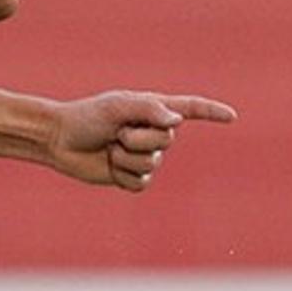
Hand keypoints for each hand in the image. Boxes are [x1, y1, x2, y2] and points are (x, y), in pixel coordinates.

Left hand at [44, 90, 236, 192]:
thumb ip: (148, 109)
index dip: (211, 112)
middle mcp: (153, 132)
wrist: (60, 140)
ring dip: (125, 157)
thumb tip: (177, 120)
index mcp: (152, 110)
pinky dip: (121, 175)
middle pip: (166, 141)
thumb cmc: (87, 117)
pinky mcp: (132, 177)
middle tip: (115, 132)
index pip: (190, 109)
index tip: (231, 116)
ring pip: (152, 164)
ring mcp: (144, 156)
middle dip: (137, 138)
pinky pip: (140, 183)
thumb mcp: (117, 106)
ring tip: (109, 147)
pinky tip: (108, 165)